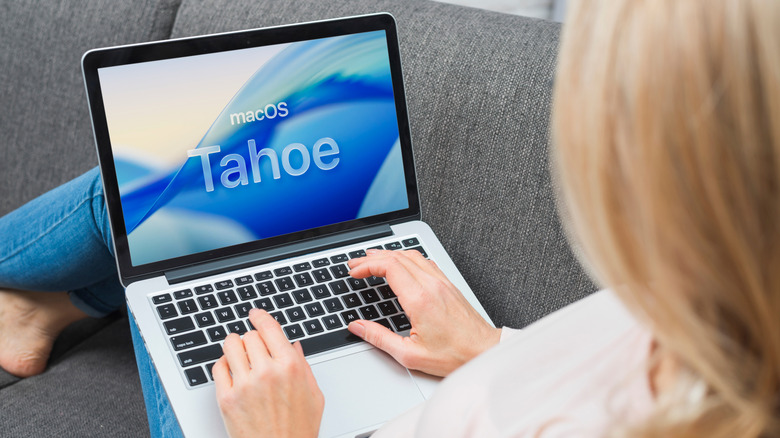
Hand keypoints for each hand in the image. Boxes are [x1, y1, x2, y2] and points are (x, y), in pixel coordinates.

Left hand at [213, 308, 323, 437]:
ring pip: (230, 345)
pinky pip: (218, 367)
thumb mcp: (314, 395)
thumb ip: (303, 366)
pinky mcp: (227, 398)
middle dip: (251, 338)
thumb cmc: (298, 431)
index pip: (270, 328)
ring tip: (239, 354)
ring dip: (235, 347)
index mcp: (291, 367)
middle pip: (250, 335)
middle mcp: (267, 371)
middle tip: (253, 346)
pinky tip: (231, 371)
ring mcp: (245, 384)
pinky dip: (223, 365)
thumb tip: (293, 346)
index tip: (255, 314)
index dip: (260, 317)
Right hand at [347, 249, 500, 376]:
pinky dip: (406, 258)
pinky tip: (401, 263)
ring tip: (372, 259)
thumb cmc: (454, 354)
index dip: (367, 266)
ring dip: (389, 254)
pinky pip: (424, 261)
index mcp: (420, 299)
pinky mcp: (448, 284)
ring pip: (411, 255)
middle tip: (355, 264)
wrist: (484, 351)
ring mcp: (442, 282)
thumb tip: (358, 327)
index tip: (354, 272)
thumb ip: (380, 338)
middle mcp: (431, 285)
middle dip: (372, 258)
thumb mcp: (410, 354)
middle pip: (397, 257)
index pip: (389, 267)